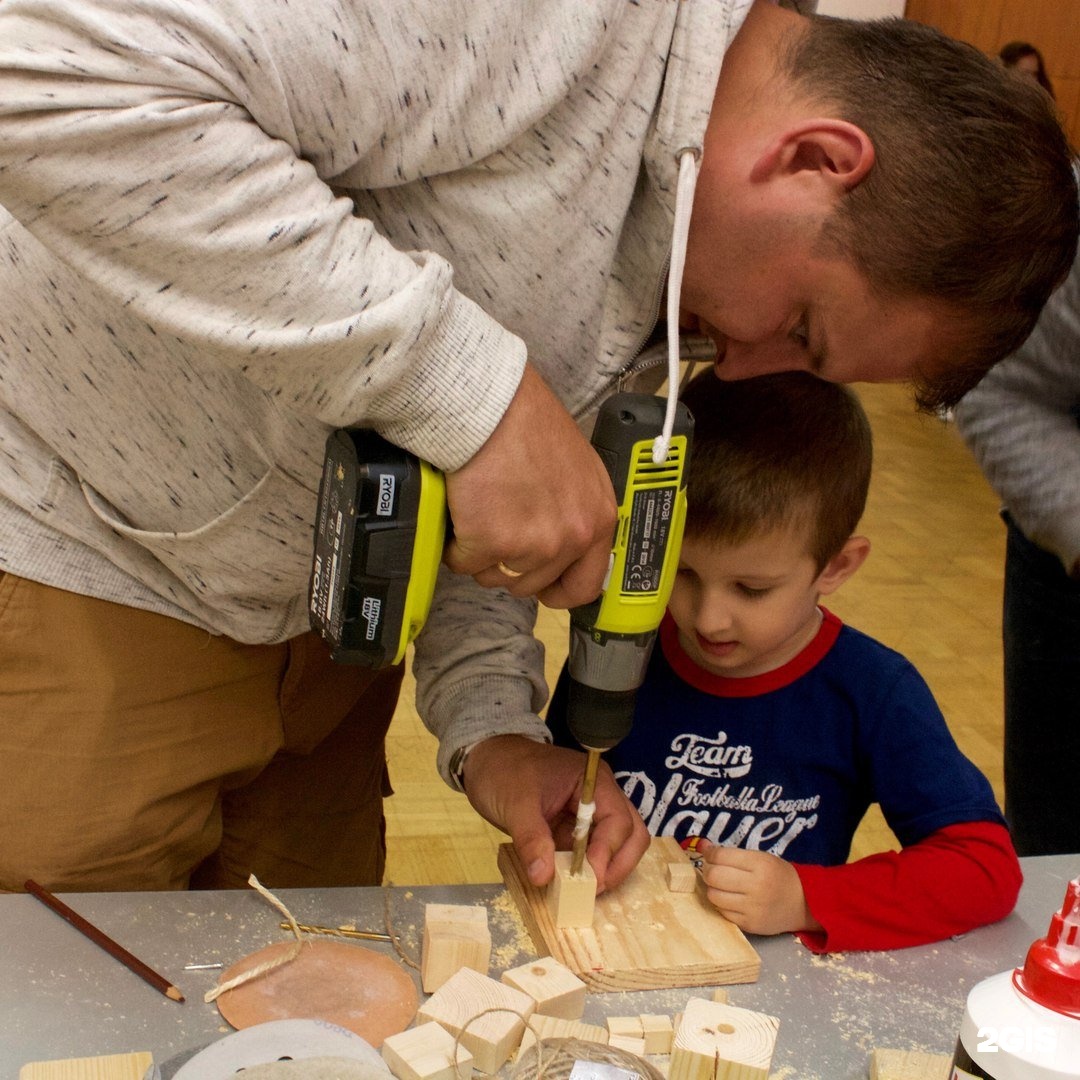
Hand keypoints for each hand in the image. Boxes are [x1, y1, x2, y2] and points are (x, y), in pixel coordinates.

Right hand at [442, 363, 616, 608]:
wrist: (491, 407)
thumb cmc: (527, 423)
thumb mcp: (576, 469)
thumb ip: (574, 509)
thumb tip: (557, 540)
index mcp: (598, 518)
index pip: (586, 584)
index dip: (559, 590)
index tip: (543, 588)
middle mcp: (572, 536)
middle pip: (531, 583)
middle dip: (508, 563)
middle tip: (495, 527)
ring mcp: (533, 544)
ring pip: (495, 575)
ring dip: (480, 553)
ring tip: (478, 511)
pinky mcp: (492, 543)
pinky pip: (463, 562)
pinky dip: (454, 543)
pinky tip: (459, 511)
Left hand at [460, 735, 650, 891]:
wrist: (487, 761)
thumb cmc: (503, 771)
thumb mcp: (515, 804)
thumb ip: (531, 839)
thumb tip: (544, 877)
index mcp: (593, 781)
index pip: (618, 818)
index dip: (608, 851)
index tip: (590, 877)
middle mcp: (600, 796)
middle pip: (631, 833)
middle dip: (618, 864)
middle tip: (592, 889)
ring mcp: (589, 814)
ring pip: (618, 846)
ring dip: (606, 870)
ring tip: (581, 889)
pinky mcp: (575, 829)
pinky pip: (591, 853)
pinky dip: (587, 870)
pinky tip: (570, 884)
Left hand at [697, 841, 821, 936]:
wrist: (804, 904)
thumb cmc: (779, 876)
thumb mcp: (761, 858)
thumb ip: (731, 853)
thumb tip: (703, 845)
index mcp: (760, 864)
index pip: (721, 856)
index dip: (709, 853)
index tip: (709, 852)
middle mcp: (756, 886)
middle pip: (713, 876)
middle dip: (707, 870)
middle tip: (713, 869)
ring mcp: (753, 908)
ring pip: (714, 896)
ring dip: (712, 888)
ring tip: (720, 885)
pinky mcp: (750, 925)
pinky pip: (722, 913)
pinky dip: (721, 904)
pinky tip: (729, 899)